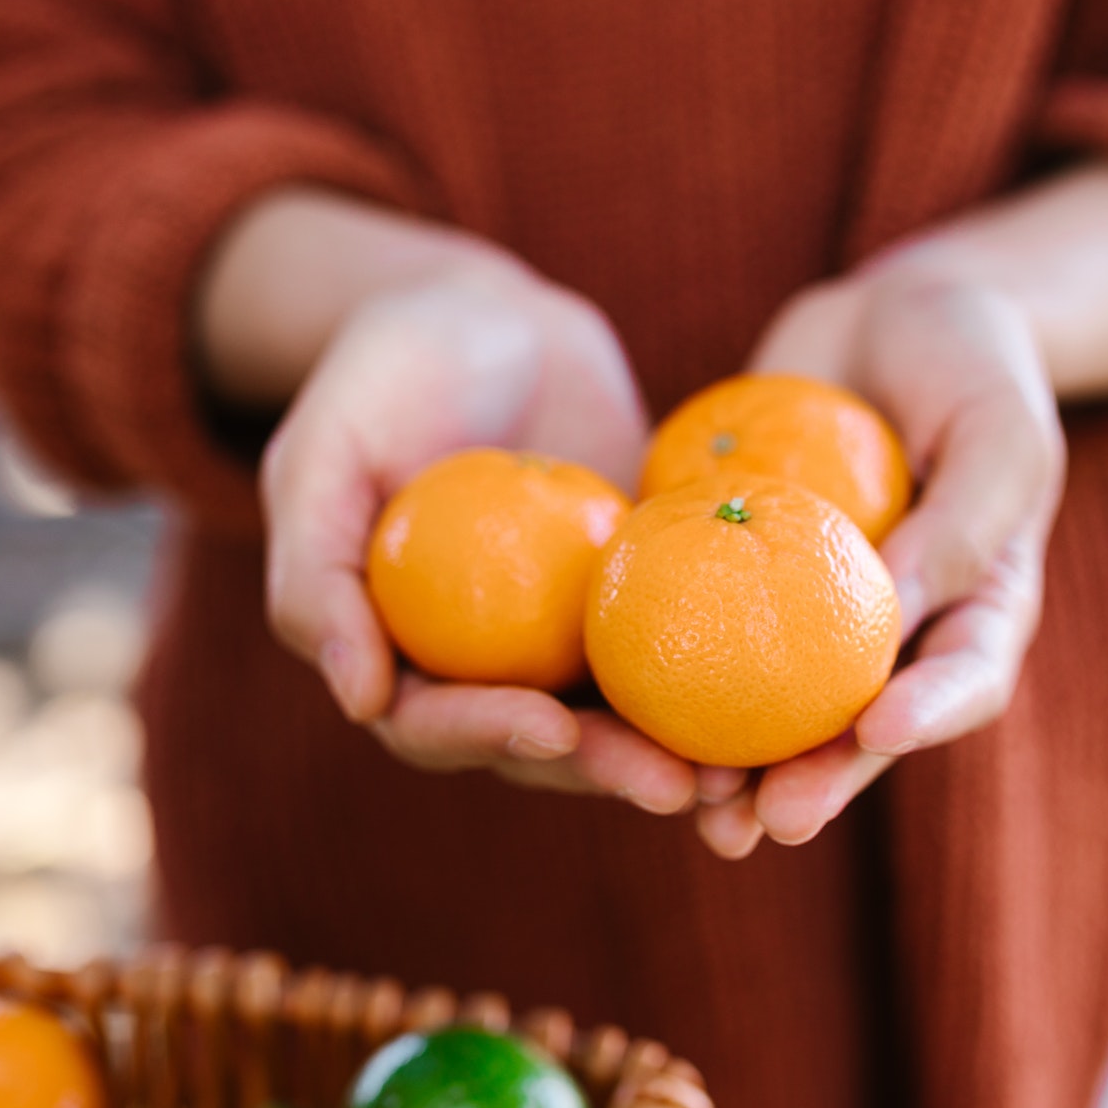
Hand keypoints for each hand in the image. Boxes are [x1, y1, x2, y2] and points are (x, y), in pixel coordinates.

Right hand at [259, 261, 699, 813]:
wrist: (486, 319)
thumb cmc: (381, 378)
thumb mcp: (322, 453)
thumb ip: (316, 573)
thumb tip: (359, 701)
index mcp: (399, 656)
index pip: (435, 724)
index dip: (488, 736)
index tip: (552, 727)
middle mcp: (486, 667)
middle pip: (544, 744)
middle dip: (608, 773)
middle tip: (678, 787)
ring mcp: (568, 639)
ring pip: (623, 716)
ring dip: (681, 756)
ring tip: (746, 776)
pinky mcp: (644, 597)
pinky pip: (689, 641)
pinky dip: (732, 678)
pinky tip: (791, 694)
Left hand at [695, 265, 1065, 857]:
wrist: (887, 318)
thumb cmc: (969, 362)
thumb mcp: (995, 423)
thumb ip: (963, 517)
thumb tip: (892, 607)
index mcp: (978, 608)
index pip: (965, 680)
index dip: (927, 716)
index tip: (879, 731)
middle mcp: (896, 632)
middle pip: (859, 728)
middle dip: (814, 781)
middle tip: (767, 821)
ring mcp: (811, 612)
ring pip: (774, 706)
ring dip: (734, 765)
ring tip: (695, 807)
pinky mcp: (738, 577)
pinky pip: (701, 628)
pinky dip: (665, 677)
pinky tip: (619, 710)